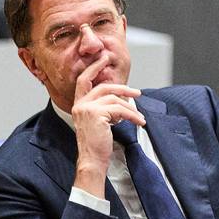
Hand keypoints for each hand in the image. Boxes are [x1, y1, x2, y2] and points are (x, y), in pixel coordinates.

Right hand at [71, 56, 142, 195]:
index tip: (104, 58)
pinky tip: (138, 122)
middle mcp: (80, 105)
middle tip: (137, 93)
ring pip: (115, 100)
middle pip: (103, 86)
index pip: (84, 80)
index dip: (94, 68)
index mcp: (78, 105)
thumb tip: (120, 99)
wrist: (92, 160)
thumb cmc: (96, 144)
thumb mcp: (98, 122)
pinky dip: (133, 116)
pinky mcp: (97, 114)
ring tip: (140, 118)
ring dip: (131, 108)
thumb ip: (104, 108)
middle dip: (122, 87)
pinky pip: (120, 110)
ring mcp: (87, 109)